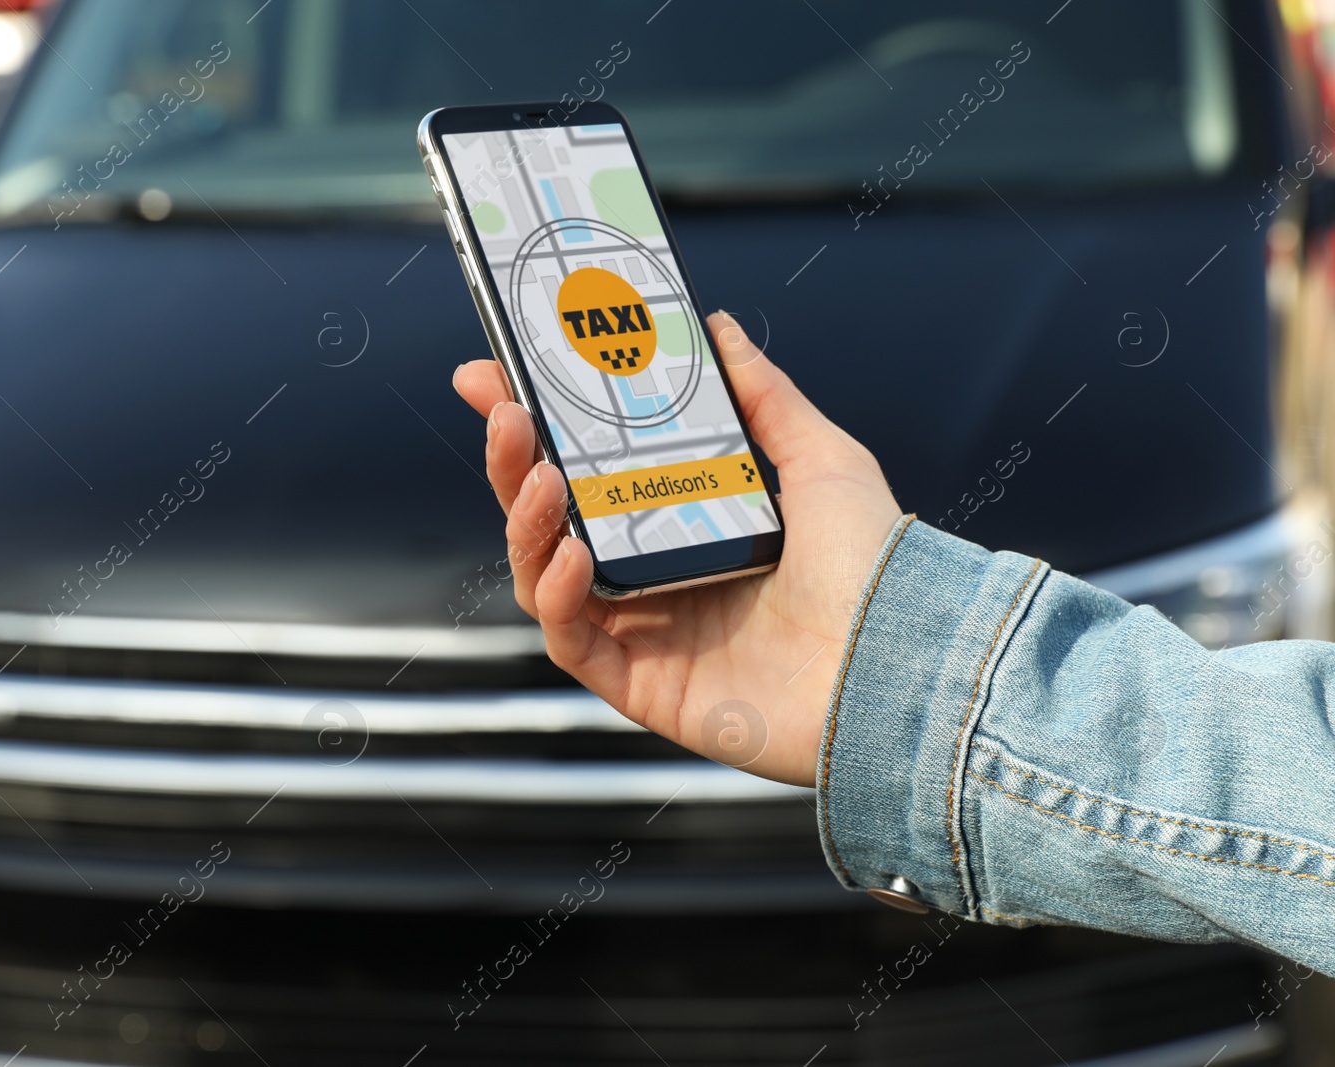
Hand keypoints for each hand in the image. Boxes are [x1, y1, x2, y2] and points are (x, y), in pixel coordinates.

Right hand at [452, 311, 900, 786]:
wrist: (899, 660)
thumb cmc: (873, 566)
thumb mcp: (819, 457)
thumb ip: (762, 394)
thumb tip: (718, 328)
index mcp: (687, 523)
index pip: (591, 471)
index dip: (539, 427)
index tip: (498, 375)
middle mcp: (657, 577)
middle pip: (551, 520)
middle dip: (512, 464)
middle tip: (505, 412)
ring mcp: (646, 634)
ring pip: (542, 577)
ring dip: (523, 523)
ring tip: (537, 477)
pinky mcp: (642, 686)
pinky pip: (571, 642)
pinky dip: (555, 596)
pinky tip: (570, 552)